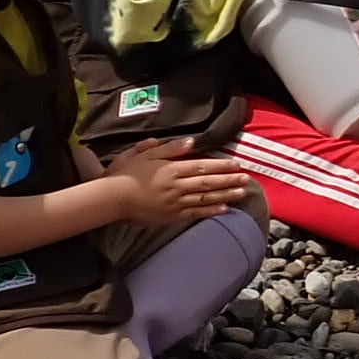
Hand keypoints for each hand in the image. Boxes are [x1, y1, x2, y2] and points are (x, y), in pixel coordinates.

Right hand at [111, 138, 249, 227]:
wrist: (112, 199)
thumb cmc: (126, 173)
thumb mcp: (144, 154)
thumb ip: (168, 148)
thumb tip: (191, 142)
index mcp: (170, 169)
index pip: (201, 167)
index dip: (220, 166)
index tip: (236, 165)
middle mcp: (176, 186)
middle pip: (207, 183)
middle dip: (229, 181)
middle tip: (247, 179)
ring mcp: (174, 203)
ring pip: (204, 198)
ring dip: (225, 195)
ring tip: (241, 193)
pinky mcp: (171, 216)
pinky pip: (194, 213)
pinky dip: (210, 211)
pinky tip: (223, 209)